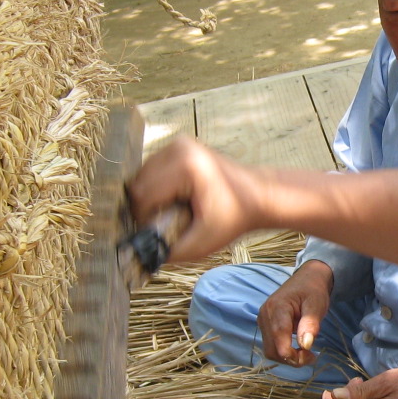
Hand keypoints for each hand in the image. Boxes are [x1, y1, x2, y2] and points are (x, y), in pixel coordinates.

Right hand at [128, 136, 258, 262]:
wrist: (259, 195)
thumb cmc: (234, 218)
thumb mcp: (202, 243)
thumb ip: (168, 251)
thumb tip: (138, 255)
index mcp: (185, 167)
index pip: (141, 196)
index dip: (143, 219)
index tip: (158, 232)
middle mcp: (179, 148)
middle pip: (138, 183)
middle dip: (144, 207)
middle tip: (164, 223)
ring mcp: (178, 143)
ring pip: (141, 176)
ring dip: (149, 197)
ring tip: (171, 211)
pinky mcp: (179, 145)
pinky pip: (152, 169)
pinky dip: (156, 186)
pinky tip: (173, 199)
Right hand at [257, 260, 334, 366]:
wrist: (306, 279)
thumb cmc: (313, 290)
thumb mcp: (317, 304)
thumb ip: (310, 323)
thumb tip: (306, 345)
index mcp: (277, 308)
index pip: (279, 339)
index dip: (293, 355)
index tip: (311, 357)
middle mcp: (265, 316)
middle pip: (272, 349)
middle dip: (291, 359)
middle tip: (311, 357)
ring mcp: (262, 321)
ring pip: (270, 350)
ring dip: (287, 357)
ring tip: (305, 353)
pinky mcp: (265, 325)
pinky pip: (271, 345)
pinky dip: (283, 351)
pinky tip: (297, 348)